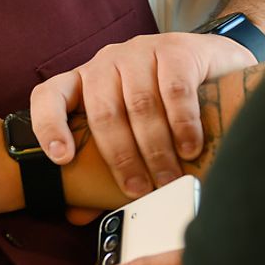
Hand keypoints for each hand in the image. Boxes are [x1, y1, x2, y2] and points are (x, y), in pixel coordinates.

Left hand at [31, 32, 255, 198]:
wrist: (217, 64)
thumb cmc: (165, 105)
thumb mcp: (132, 133)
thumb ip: (104, 170)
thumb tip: (78, 215)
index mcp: (85, 82)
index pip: (49, 96)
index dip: (48, 125)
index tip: (61, 159)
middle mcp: (106, 63)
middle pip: (103, 112)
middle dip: (120, 156)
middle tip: (138, 189)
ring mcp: (139, 52)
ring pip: (139, 104)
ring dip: (154, 147)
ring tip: (168, 177)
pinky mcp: (175, 49)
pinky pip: (174, 90)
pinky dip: (182, 123)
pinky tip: (190, 148)